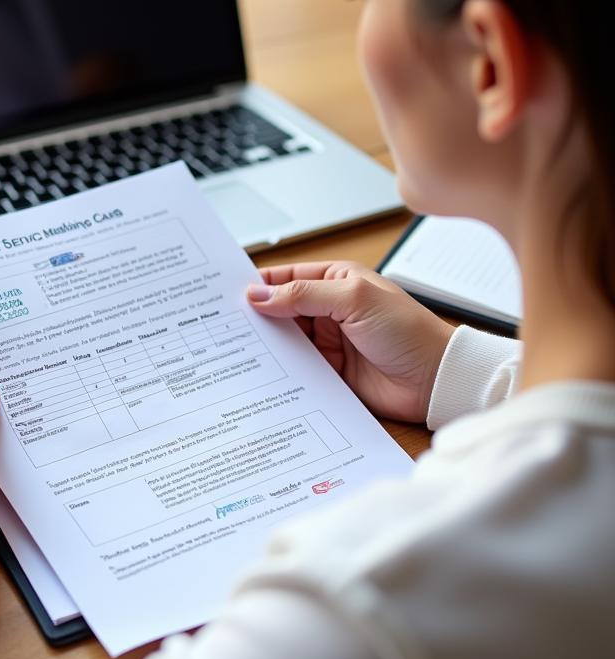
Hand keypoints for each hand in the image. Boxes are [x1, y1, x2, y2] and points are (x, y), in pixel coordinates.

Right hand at [247, 260, 453, 422]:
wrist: (436, 380)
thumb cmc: (408, 331)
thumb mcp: (354, 300)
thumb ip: (304, 296)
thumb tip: (260, 294)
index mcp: (335, 282)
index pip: (286, 278)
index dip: (258, 284)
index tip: (227, 293)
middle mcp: (329, 311)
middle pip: (280, 311)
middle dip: (255, 317)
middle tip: (223, 324)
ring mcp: (328, 342)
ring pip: (285, 341)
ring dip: (265, 345)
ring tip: (233, 349)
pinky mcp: (329, 372)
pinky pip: (296, 369)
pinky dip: (279, 370)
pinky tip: (259, 372)